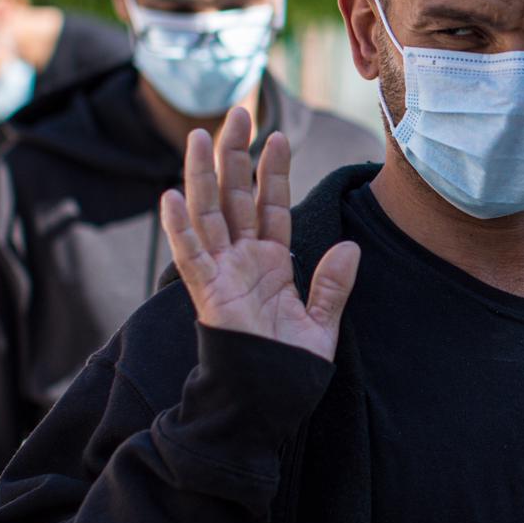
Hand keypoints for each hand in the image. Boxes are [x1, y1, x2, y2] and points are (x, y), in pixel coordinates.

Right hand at [160, 106, 359, 360]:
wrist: (267, 409)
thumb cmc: (289, 373)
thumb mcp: (321, 327)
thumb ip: (331, 287)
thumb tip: (350, 248)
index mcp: (270, 266)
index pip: (270, 207)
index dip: (274, 172)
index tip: (278, 137)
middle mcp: (242, 263)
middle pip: (236, 198)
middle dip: (236, 155)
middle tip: (238, 113)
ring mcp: (222, 276)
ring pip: (209, 216)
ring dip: (202, 177)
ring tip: (198, 136)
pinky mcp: (208, 296)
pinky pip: (192, 258)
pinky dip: (181, 229)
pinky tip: (172, 197)